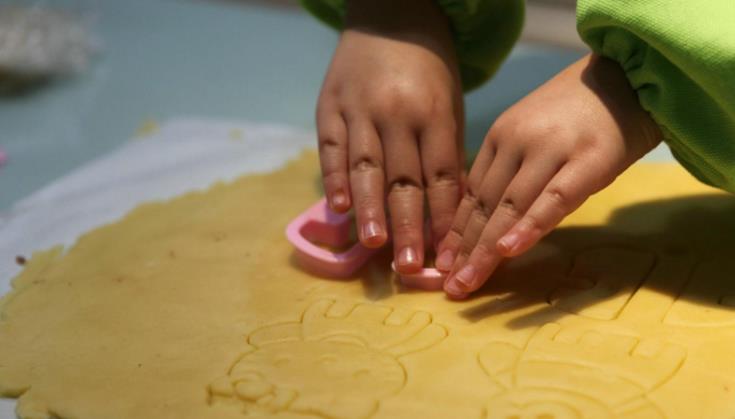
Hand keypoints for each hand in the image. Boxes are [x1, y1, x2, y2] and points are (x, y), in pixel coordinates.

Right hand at [316, 0, 464, 272]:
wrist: (391, 14)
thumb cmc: (429, 68)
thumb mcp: (449, 103)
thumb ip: (445, 151)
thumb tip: (447, 209)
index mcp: (433, 113)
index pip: (441, 175)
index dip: (443, 217)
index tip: (447, 253)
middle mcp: (396, 114)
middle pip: (403, 179)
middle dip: (407, 226)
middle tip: (409, 266)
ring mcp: (359, 109)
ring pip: (364, 168)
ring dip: (369, 209)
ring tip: (373, 244)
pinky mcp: (329, 106)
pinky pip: (330, 148)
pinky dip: (333, 179)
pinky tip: (336, 208)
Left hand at [436, 54, 662, 297]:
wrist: (628, 76)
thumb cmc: (579, 116)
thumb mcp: (533, 137)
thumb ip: (510, 173)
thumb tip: (487, 223)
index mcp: (500, 138)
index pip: (471, 193)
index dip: (456, 232)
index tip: (440, 265)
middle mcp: (518, 143)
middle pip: (484, 204)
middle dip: (463, 249)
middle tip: (449, 287)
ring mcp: (551, 151)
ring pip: (509, 206)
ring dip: (484, 249)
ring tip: (467, 282)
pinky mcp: (588, 161)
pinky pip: (553, 200)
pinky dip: (528, 227)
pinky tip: (508, 251)